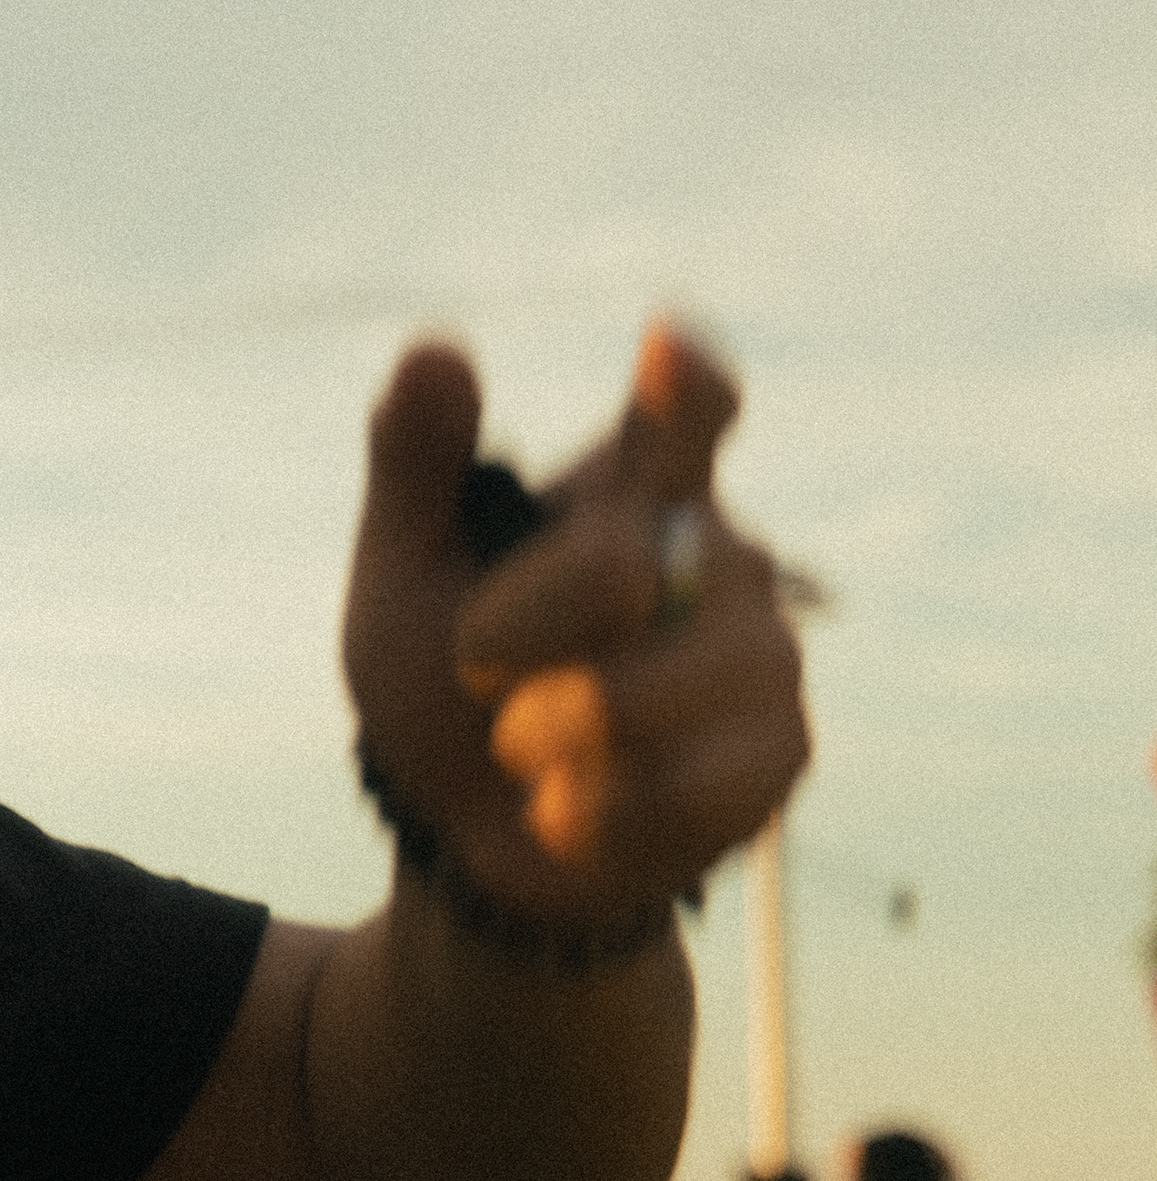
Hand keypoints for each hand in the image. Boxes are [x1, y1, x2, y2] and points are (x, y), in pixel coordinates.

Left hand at [340, 321, 808, 937]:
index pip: (684, 415)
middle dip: (512, 635)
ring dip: (556, 732)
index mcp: (629, 488)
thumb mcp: (401, 579)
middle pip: (615, 568)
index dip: (683, 388)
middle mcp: (715, 552)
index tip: (666, 346)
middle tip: (478, 672)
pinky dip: (599, 809)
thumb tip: (434, 348)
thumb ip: (413, 468)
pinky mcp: (779, 750)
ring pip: (662, 684)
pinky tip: (570, 808)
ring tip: (524, 747)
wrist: (469, 834)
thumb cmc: (439, 688)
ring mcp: (762, 650)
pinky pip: (692, 784)